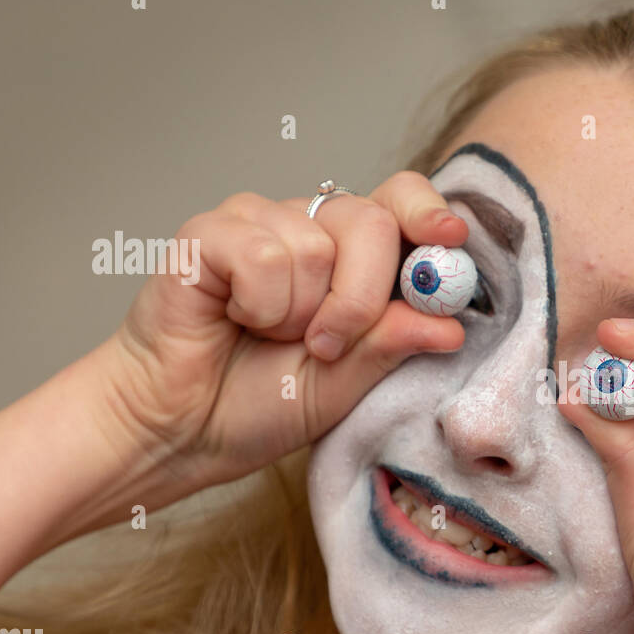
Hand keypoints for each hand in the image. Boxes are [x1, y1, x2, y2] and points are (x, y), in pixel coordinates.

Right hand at [100, 171, 466, 496]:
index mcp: (353, 257)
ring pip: (317, 246)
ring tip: (266, 336)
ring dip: (299, 315)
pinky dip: (259, 306)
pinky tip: (234, 319)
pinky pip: (264, 256)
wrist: (182, 429)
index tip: (452, 238)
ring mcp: (259, 223)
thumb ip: (392, 347)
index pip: (402, 204)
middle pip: (371, 221)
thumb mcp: (346, 385)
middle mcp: (310, 228)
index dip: (429, 214)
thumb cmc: (260, 403)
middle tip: (325, 346)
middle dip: (362, 298)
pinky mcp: (210, 233)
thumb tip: (450, 324)